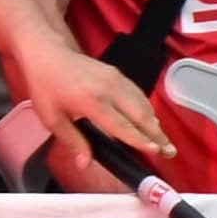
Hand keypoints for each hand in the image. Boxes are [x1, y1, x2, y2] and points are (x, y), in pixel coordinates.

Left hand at [19, 54, 183, 180]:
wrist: (48, 53)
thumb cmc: (46, 86)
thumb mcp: (52, 118)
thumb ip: (72, 141)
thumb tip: (85, 164)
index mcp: (91, 102)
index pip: (122, 125)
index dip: (140, 140)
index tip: (155, 151)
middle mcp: (108, 89)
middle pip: (140, 115)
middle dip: (157, 135)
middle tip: (170, 152)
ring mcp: (115, 79)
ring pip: (142, 104)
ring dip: (155, 123)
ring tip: (164, 141)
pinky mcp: (117, 74)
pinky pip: (137, 94)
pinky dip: (147, 109)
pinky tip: (150, 121)